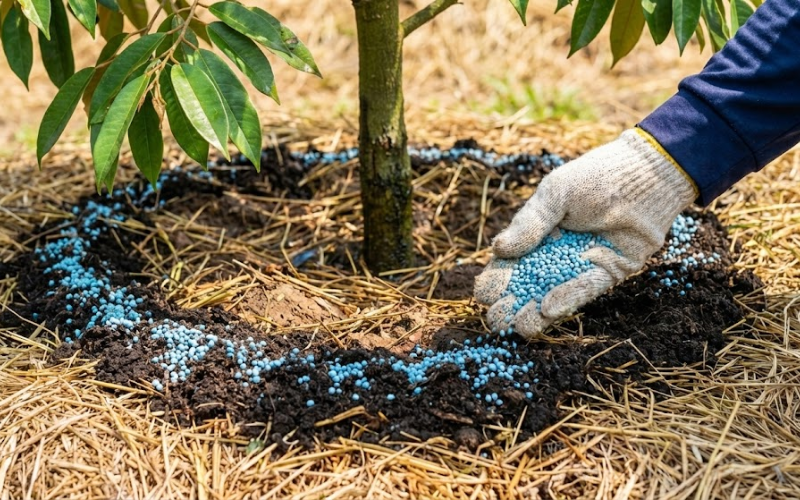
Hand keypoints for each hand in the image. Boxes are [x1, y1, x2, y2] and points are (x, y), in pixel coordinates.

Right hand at [474, 129, 697, 337]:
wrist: (645, 174)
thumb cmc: (596, 177)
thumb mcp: (555, 194)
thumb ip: (529, 223)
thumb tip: (498, 249)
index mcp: (538, 234)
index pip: (510, 263)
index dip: (496, 279)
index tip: (485, 292)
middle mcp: (558, 254)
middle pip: (528, 284)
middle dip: (510, 303)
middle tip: (497, 318)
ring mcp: (582, 265)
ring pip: (553, 294)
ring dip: (534, 312)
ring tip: (518, 326)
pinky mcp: (609, 272)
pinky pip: (585, 290)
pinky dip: (566, 300)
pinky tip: (547, 310)